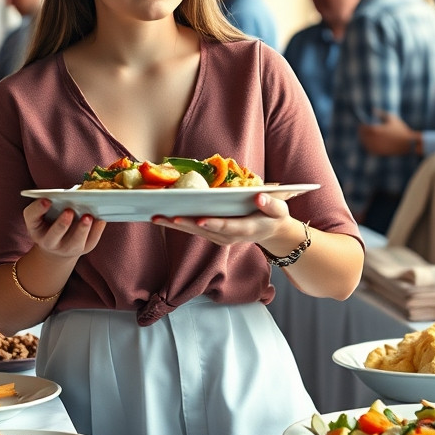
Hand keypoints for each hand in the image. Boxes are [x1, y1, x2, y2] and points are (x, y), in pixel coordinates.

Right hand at [21, 199, 105, 259]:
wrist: (58, 247)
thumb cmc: (48, 223)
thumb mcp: (40, 215)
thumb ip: (44, 203)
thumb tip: (63, 193)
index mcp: (36, 229)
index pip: (33, 218)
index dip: (39, 209)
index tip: (47, 200)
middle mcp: (50, 242)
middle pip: (55, 235)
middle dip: (62, 224)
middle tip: (69, 211)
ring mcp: (69, 248)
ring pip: (76, 241)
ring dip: (82, 228)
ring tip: (87, 217)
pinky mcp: (85, 248)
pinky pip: (92, 240)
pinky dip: (97, 229)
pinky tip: (100, 219)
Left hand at [154, 192, 297, 250]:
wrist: (271, 231)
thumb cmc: (274, 216)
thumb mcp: (279, 209)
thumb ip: (270, 204)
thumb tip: (258, 197)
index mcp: (245, 229)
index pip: (226, 226)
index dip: (212, 223)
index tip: (199, 219)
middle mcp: (229, 237)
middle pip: (203, 230)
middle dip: (183, 224)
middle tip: (164, 217)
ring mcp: (220, 238)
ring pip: (194, 232)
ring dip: (175, 225)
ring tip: (155, 217)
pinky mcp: (213, 235)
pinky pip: (193, 230)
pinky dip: (178, 224)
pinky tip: (163, 217)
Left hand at [358, 111, 416, 155]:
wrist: (409, 144)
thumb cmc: (401, 130)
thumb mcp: (392, 118)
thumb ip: (381, 113)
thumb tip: (373, 110)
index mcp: (376, 130)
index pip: (362, 128)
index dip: (361, 126)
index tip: (361, 125)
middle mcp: (374, 139)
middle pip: (362, 136)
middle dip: (361, 133)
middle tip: (361, 131)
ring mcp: (377, 147)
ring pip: (365, 144)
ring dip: (364, 140)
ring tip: (364, 138)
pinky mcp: (380, 153)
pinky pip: (370, 150)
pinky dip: (368, 147)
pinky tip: (370, 144)